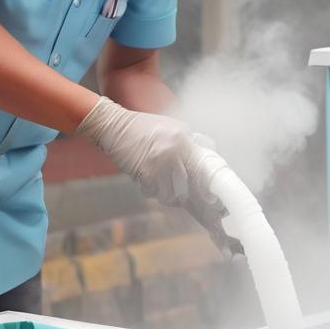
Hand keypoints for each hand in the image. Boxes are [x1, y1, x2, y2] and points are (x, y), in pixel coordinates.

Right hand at [76, 97, 240, 257]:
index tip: (215, 201)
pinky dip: (154, 190)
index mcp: (183, 139)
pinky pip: (156, 192)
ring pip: (173, 194)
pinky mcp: (144, 174)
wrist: (114, 127)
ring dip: (170, 193)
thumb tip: (208, 164)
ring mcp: (158, 164)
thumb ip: (191, 145)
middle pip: (190, 186)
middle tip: (192, 200)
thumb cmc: (144, 128)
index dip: (209, 189)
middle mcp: (173, 152)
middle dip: (191, 196)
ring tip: (161, 180)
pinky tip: (149, 179)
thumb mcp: (174, 128)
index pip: (202, 169)